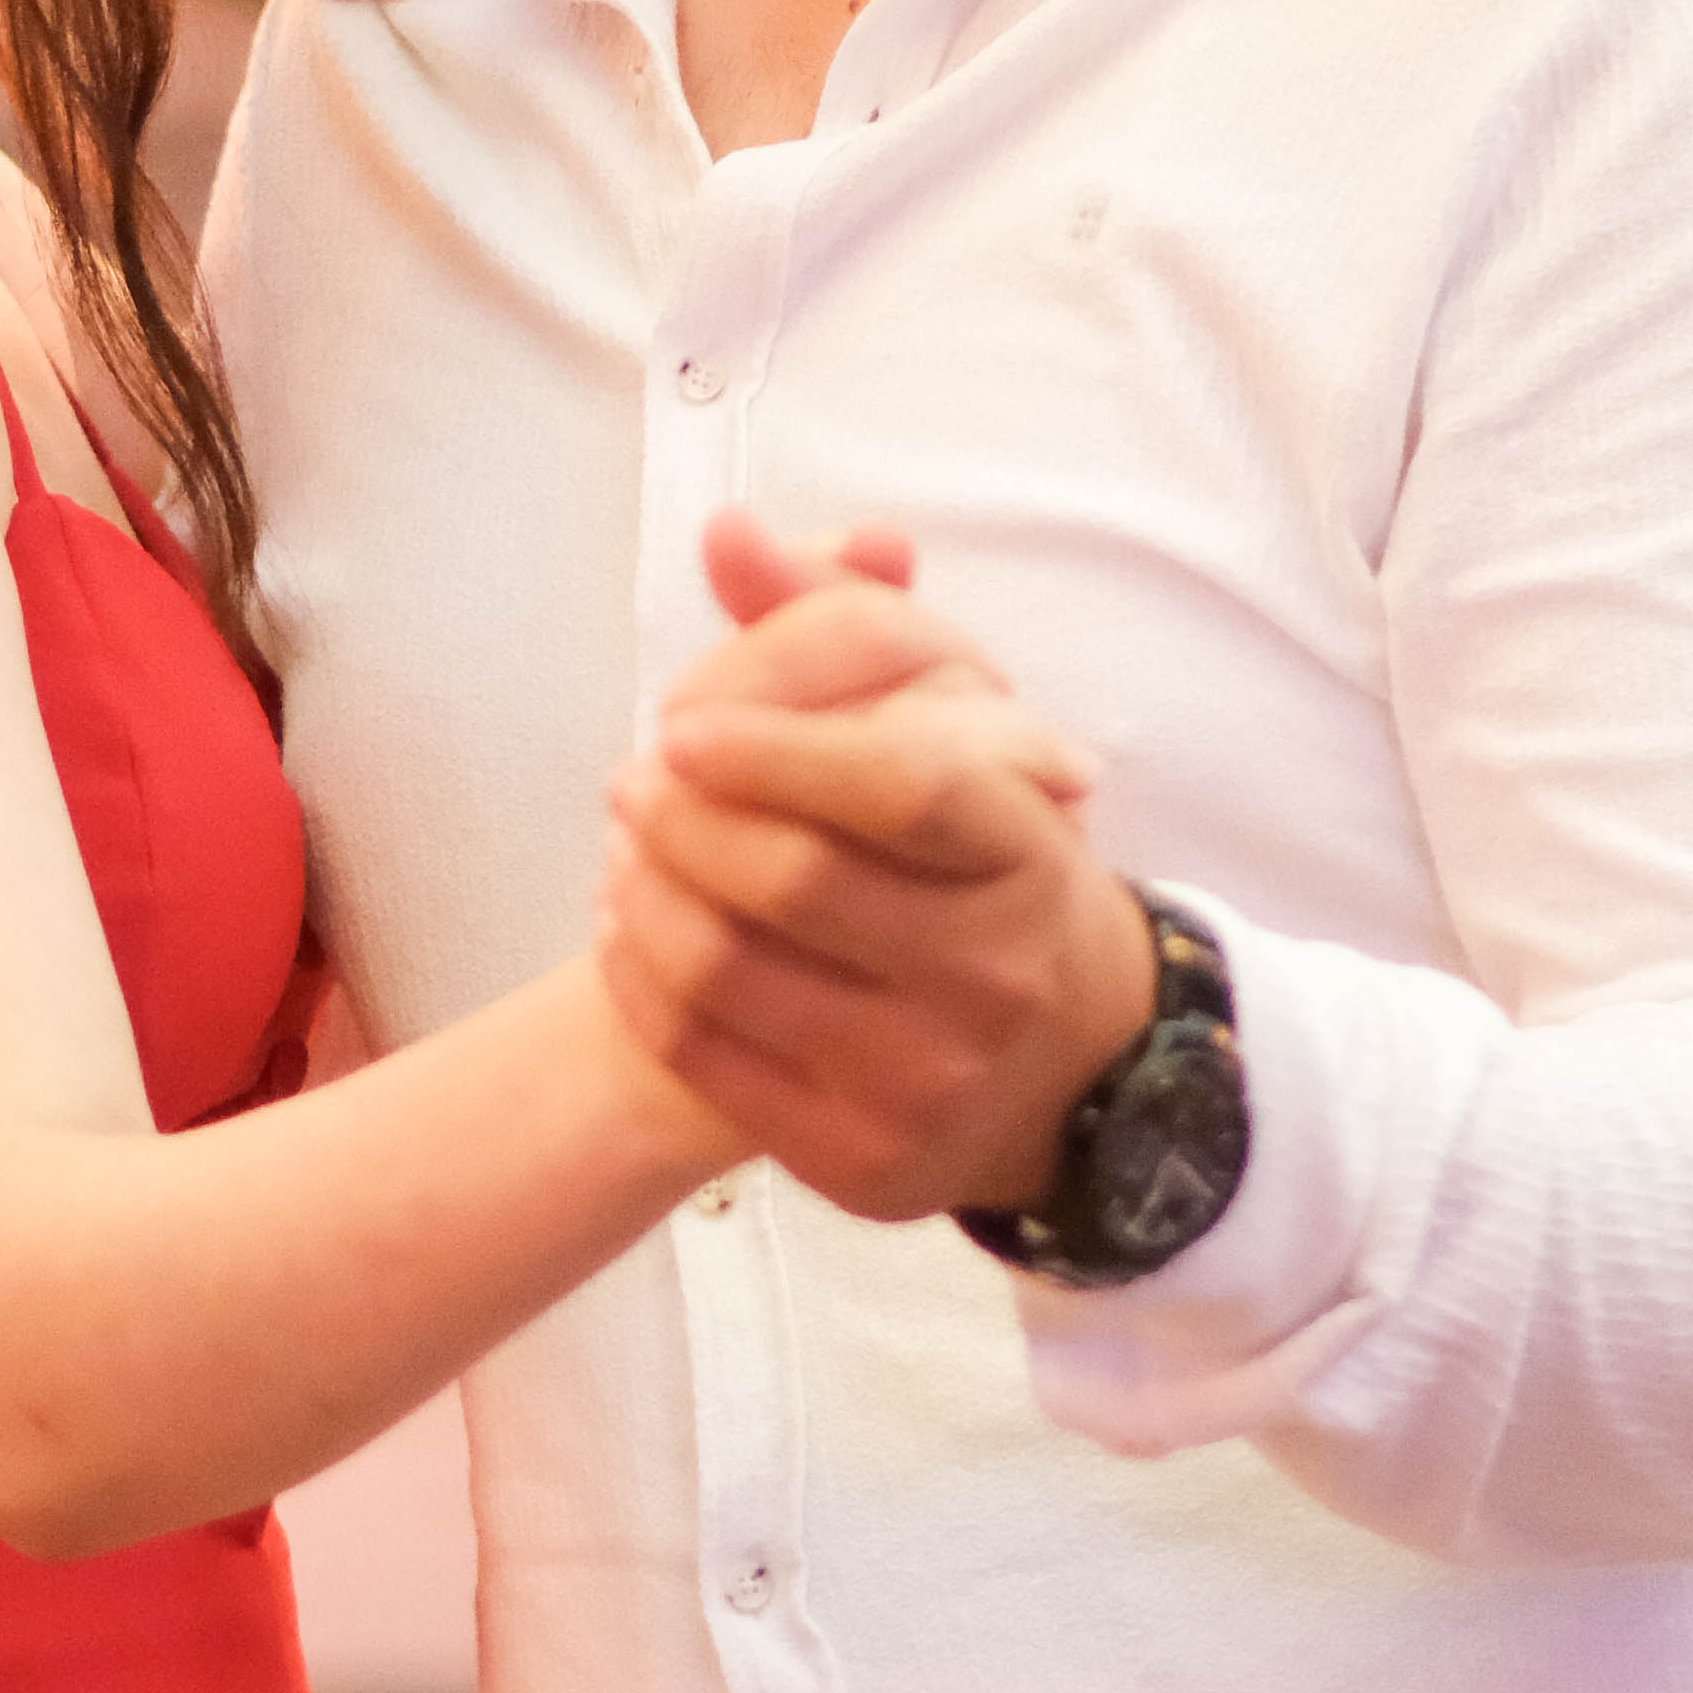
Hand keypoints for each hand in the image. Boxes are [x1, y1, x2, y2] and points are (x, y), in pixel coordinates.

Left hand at [598, 513, 1151, 1232]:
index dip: (774, 747)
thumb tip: (725, 533)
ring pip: (730, 973)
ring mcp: (933, 1077)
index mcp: (1030, 849)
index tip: (681, 724)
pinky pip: (706, 1059)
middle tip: (632, 780)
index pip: (902, 785)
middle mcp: (997, 971)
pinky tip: (630, 930)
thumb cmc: (983, 870)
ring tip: (626, 848)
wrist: (1066, 1067)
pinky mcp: (865, 1159)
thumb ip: (839, 620)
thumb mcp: (955, 735)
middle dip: (682, 820)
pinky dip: (640, 982)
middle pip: (793, 880)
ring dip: (643, 896)